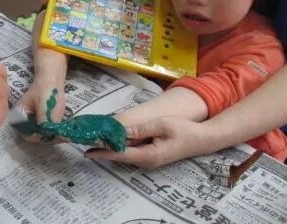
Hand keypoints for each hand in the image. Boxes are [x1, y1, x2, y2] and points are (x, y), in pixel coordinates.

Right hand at [17, 81, 65, 141]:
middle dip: (48, 138)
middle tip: (62, 137)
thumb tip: (48, 135)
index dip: (38, 137)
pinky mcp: (43, 121)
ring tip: (66, 136)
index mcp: (20, 115)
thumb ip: (44, 120)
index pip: (27, 133)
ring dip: (54, 136)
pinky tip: (65, 133)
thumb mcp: (44, 105)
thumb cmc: (46, 89)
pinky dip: (56, 132)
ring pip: (43, 135)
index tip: (51, 136)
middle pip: (35, 136)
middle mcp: (26, 121)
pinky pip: (48, 130)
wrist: (51, 80)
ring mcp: (35, 121)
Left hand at [84, 117, 211, 168]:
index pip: (121, 154)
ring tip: (92, 139)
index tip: (88, 149)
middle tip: (84, 141)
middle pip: (119, 156)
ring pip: (124, 154)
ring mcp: (148, 160)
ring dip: (109, 147)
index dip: (103, 151)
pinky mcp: (150, 155)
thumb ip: (141, 129)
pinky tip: (110, 139)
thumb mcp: (162, 125)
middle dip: (102, 149)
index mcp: (149, 156)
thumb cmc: (184, 130)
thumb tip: (121, 130)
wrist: (202, 139)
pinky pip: (131, 152)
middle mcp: (146, 161)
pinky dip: (119, 145)